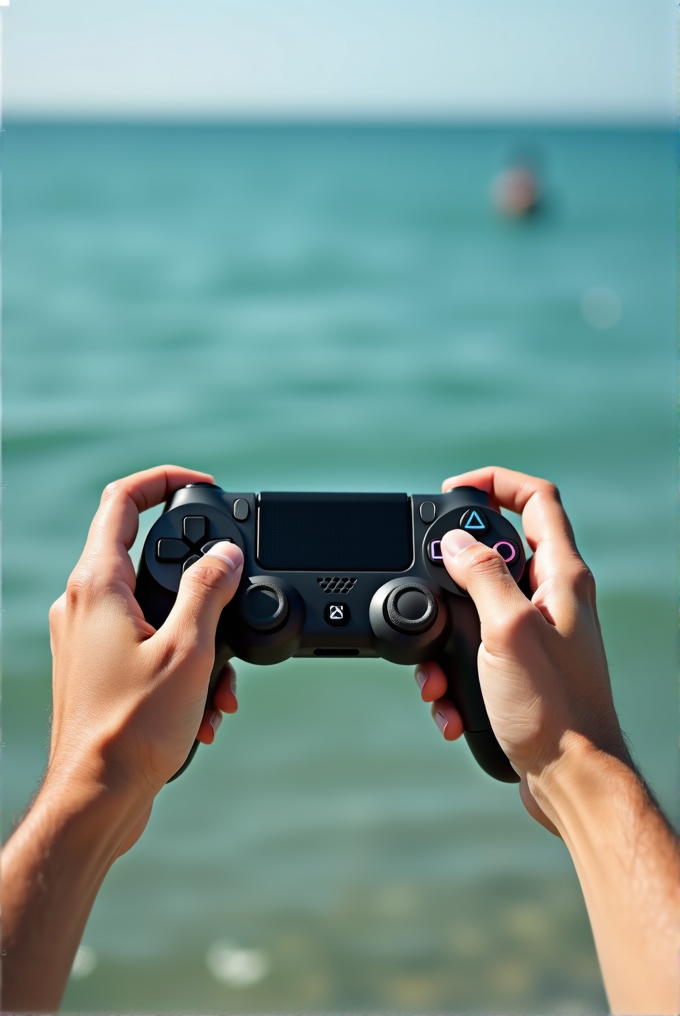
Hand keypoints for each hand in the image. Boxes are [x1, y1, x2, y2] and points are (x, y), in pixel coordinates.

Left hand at [47, 464, 243, 844]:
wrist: (98, 798)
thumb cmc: (131, 729)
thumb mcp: (188, 649)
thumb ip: (209, 591)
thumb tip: (225, 555)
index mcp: (98, 586)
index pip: (122, 501)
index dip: (164, 482)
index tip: (203, 486)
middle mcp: (84, 605)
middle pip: (147, 560)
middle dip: (202, 588)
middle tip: (233, 603)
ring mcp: (88, 638)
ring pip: (156, 612)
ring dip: (200, 641)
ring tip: (219, 686)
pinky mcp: (97, 668)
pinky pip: (149, 647)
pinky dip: (184, 666)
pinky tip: (205, 709)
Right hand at [415, 467, 678, 1014]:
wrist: (571, 780)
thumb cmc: (553, 709)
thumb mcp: (507, 631)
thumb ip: (482, 577)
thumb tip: (457, 542)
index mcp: (561, 577)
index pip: (537, 500)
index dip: (495, 484)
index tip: (452, 491)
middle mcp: (553, 599)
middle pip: (494, 555)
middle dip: (451, 582)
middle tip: (431, 600)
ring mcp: (537, 634)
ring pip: (475, 611)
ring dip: (444, 642)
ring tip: (436, 677)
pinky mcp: (521, 669)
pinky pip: (474, 654)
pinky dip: (453, 676)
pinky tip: (451, 707)